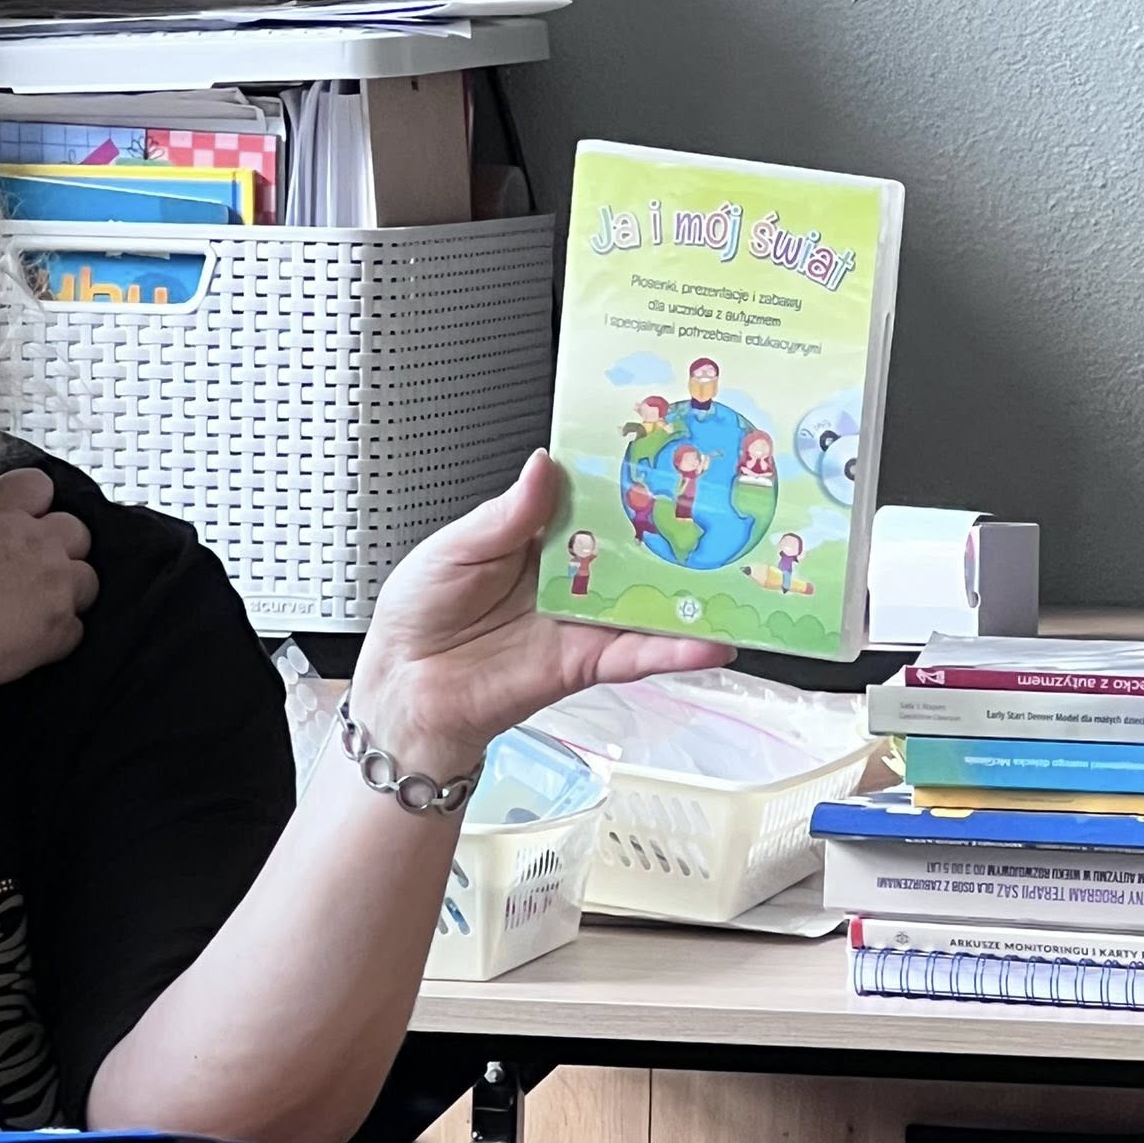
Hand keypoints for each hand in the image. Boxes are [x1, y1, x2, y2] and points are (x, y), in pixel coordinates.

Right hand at [0, 467, 98, 698]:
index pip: (37, 485)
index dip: (33, 501)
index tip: (24, 513)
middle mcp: (36, 544)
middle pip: (76, 530)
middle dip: (62, 545)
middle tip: (33, 564)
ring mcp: (56, 586)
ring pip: (88, 578)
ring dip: (69, 589)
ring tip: (37, 604)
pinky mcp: (62, 630)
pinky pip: (77, 628)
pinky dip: (60, 633)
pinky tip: (33, 639)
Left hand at [355, 450, 733, 764]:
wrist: (407, 688)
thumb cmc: (420, 614)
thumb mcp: (455, 547)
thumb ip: (507, 515)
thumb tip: (542, 466)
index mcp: (541, 536)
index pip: (596, 501)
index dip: (629, 479)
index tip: (667, 454)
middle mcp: (572, 575)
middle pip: (636, 547)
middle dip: (680, 529)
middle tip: (724, 507)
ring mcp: (584, 618)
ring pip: (650, 600)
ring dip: (694, 593)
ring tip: (735, 577)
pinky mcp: (587, 661)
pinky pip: (638, 653)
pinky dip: (675, 651)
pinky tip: (707, 641)